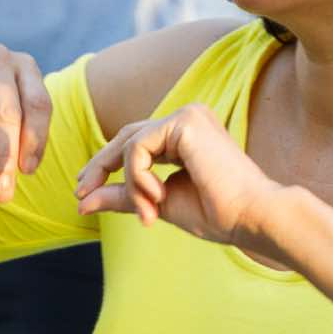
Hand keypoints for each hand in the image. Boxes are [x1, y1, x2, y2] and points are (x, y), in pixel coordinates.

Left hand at [74, 103, 283, 249]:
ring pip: (131, 144)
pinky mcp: (184, 122)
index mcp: (187, 135)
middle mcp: (188, 118)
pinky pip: (138, 148)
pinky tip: (157, 197)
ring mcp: (187, 116)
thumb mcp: (158, 203)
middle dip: (101, 166)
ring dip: (130, 184)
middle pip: (126, 136)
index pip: (136, 141)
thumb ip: (124, 196)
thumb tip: (82, 203)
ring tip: (148, 213)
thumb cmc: (218, 214)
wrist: (251, 217)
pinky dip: (138, 177)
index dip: (106, 163)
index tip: (84, 190)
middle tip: (81, 192)